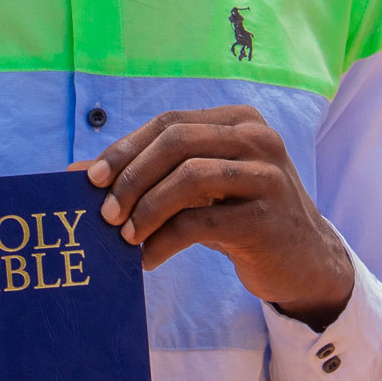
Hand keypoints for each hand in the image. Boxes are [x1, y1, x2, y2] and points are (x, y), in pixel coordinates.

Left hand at [81, 106, 353, 329]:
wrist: (304, 261)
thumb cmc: (241, 216)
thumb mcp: (200, 188)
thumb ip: (151, 174)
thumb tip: (77, 172)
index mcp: (239, 119)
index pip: (169, 123)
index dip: (126, 149)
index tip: (91, 179)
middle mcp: (257, 138)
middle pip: (177, 142)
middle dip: (132, 176)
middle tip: (105, 213)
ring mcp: (267, 175)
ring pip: (190, 178)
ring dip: (147, 209)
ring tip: (125, 237)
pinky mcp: (267, 218)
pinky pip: (202, 222)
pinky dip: (165, 241)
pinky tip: (148, 259)